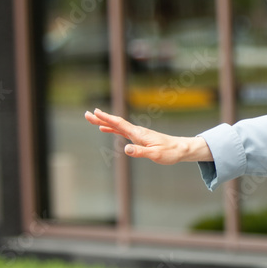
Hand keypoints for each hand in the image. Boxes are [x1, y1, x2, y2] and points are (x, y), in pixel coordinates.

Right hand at [84, 108, 211, 163]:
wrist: (180, 149)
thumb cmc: (169, 152)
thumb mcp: (155, 155)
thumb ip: (140, 152)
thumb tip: (126, 149)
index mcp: (138, 133)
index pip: (119, 124)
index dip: (106, 118)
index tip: (95, 112)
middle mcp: (137, 131)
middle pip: (115, 122)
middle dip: (100, 118)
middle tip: (86, 114)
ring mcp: (137, 133)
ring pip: (117, 126)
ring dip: (104, 122)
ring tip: (92, 120)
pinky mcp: (139, 137)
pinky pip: (122, 131)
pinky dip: (112, 128)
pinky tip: (106, 129)